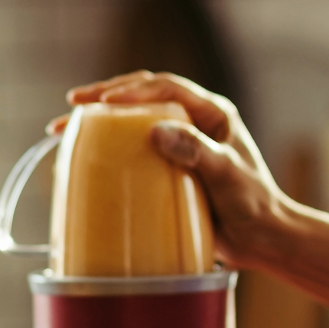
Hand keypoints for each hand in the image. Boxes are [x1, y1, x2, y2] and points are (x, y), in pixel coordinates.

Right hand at [54, 71, 296, 268]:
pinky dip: (110, 152)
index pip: (166, 88)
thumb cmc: (254, 204)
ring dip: (102, 122)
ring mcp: (181, 146)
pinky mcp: (170, 170)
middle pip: (145, 97)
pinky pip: (135, 153)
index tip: (103, 101)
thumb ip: (196, 151)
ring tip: (66, 128)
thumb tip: (155, 132)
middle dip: (106, 96)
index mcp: (212, 114)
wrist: (263, 239)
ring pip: (135, 123)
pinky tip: (87, 160)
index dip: (132, 90)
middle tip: (73, 102)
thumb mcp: (227, 174)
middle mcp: (194, 123)